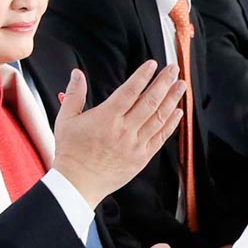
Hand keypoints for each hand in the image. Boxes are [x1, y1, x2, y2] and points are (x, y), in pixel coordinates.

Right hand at [52, 62, 185, 205]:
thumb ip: (74, 95)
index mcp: (106, 118)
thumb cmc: (71, 152)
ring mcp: (135, 144)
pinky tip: (178, 112)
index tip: (152, 65)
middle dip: (164, 83)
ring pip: (159, 118)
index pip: (129, 91)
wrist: (78, 183)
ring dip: (172, 100)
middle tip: (173, 69)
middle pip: (149, 101)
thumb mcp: (66, 120)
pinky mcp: (142, 157)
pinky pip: (161, 137)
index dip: (143, 76)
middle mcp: (124, 130)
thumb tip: (77, 74)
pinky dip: (171, 124)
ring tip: (181, 86)